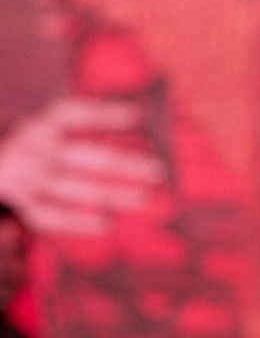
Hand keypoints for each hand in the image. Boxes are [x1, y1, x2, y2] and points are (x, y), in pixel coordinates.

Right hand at [0, 98, 164, 235]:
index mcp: (41, 123)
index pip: (74, 113)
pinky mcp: (22, 203)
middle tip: (158, 171)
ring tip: (143, 198)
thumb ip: (81, 122)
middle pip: (87, 156)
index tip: (139, 115)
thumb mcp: (44, 124)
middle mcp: (34, 148)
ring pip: (77, 188)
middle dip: (125, 164)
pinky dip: (77, 221)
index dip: (105, 113)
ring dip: (113, 194)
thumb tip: (137, 114)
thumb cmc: (28, 143)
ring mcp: (28, 177)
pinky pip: (52, 216)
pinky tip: (105, 223)